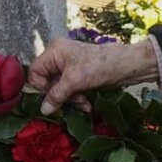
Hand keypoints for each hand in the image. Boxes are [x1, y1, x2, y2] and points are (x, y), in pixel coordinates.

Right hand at [27, 38, 158, 114]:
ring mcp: (68, 67)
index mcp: (54, 51)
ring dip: (70, 100)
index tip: (52, 99)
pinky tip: (86, 105)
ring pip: (59, 90)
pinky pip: (70, 91)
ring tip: (83, 104)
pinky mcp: (78, 76)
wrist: (126, 66)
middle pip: (47, 83)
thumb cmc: (100, 66)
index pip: (35, 73)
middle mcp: (58, 57)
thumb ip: (56, 95)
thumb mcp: (75, 81)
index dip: (41, 88)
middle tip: (73, 103)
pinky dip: (77, 99)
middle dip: (60, 96)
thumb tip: (44, 109)